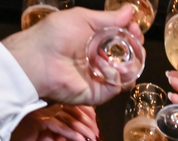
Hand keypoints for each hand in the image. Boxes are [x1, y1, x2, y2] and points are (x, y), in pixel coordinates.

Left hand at [2, 5, 143, 106]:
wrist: (39, 59)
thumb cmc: (55, 35)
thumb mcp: (84, 18)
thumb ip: (109, 18)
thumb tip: (130, 10)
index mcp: (98, 43)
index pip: (125, 42)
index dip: (134, 36)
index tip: (135, 27)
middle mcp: (101, 61)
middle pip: (131, 59)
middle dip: (137, 49)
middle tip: (135, 40)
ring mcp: (101, 78)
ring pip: (129, 74)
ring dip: (132, 63)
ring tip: (123, 56)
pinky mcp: (99, 93)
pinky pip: (117, 86)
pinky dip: (116, 75)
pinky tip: (106, 66)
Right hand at [39, 104, 101, 140]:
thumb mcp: (53, 140)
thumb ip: (66, 133)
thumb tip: (81, 134)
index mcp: (50, 108)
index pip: (74, 105)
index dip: (88, 114)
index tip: (97, 126)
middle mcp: (46, 107)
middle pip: (73, 110)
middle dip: (88, 123)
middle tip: (97, 135)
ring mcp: (41, 113)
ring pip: (68, 118)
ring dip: (83, 130)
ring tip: (92, 140)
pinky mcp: (37, 121)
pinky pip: (59, 126)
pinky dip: (72, 134)